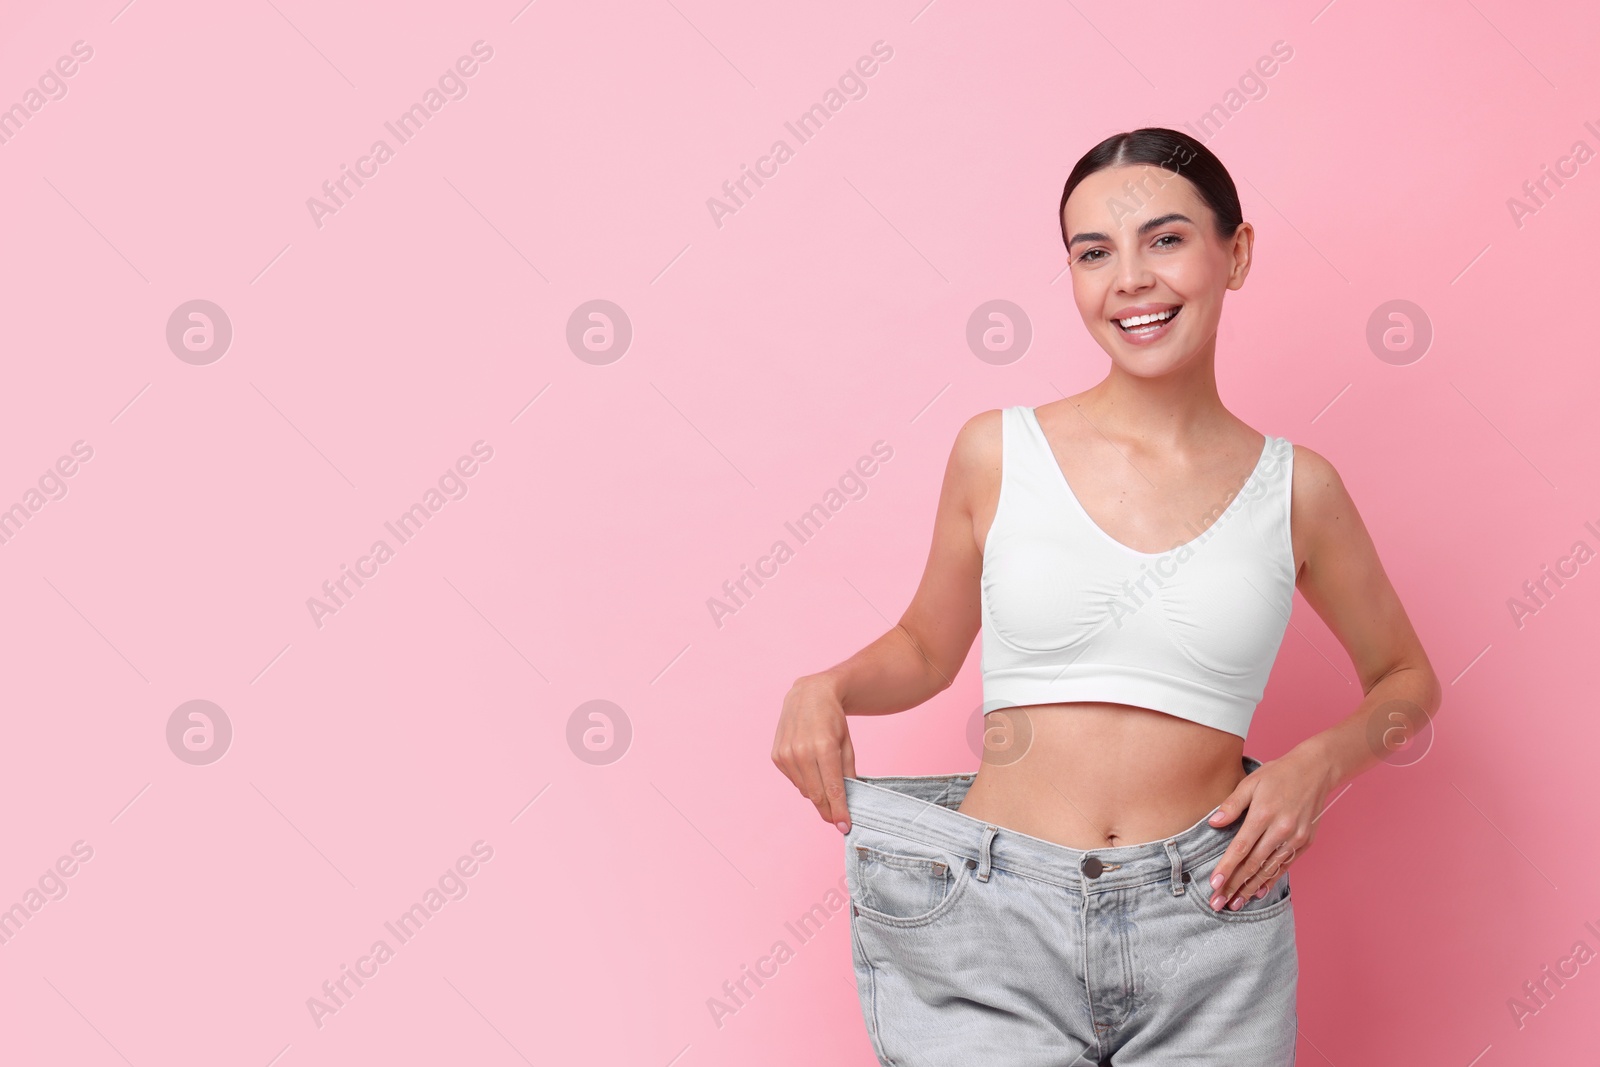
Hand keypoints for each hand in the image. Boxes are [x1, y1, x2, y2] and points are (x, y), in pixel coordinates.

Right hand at [771, 675, 856, 833]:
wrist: (809, 694)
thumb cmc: (833, 719)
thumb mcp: (847, 744)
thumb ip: (847, 772)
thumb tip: (846, 800)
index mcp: (823, 747)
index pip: (832, 789)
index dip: (839, 812)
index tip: (845, 827)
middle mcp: (801, 751)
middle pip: (816, 794)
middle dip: (828, 810)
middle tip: (838, 820)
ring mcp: (786, 754)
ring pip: (804, 789)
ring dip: (817, 794)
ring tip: (826, 785)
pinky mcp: (776, 756)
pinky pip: (794, 780)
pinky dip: (804, 781)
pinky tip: (811, 768)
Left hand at [1204, 745, 1334, 910]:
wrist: (1316, 771)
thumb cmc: (1278, 774)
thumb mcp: (1251, 782)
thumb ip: (1232, 804)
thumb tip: (1214, 823)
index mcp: (1264, 814)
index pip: (1241, 848)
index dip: (1226, 868)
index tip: (1213, 885)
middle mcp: (1280, 830)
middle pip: (1253, 864)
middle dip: (1234, 886)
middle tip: (1218, 904)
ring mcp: (1295, 838)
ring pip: (1269, 869)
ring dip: (1250, 888)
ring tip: (1234, 904)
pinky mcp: (1305, 842)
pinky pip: (1285, 866)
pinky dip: (1271, 880)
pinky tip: (1258, 892)